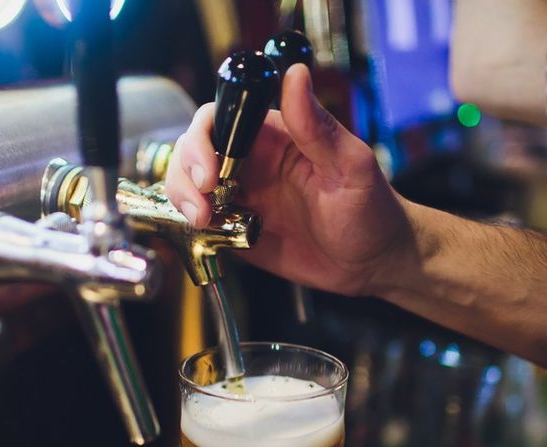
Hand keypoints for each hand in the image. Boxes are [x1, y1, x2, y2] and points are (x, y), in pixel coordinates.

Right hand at [165, 63, 408, 296]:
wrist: (371, 263)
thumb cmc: (371, 211)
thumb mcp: (350, 167)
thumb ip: (317, 127)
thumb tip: (294, 75)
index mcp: (273, 138)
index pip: (220, 120)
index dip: (202, 140)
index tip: (209, 170)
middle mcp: (250, 164)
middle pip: (193, 152)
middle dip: (186, 174)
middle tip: (202, 204)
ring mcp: (242, 198)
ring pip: (189, 186)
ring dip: (183, 199)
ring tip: (203, 221)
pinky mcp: (236, 231)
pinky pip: (201, 223)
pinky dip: (191, 227)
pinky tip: (209, 234)